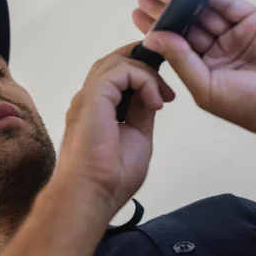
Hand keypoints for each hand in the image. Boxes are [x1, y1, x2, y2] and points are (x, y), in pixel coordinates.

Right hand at [55, 43, 174, 214]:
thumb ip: (142, 111)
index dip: (142, 73)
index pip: (117, 74)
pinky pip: (121, 71)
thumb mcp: (138, 135)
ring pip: (117, 61)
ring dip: (146, 72)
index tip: (165, 93)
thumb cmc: (111, 177)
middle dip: (144, 63)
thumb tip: (152, 94)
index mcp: (97, 107)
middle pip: (115, 61)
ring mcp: (89, 95)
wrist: (93, 194)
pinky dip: (143, 79)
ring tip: (162, 95)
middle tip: (166, 87)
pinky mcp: (93, 97)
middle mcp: (90, 98)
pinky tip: (155, 101)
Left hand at [133, 0, 255, 138]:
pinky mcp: (251, 20)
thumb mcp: (205, 87)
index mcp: (202, 68)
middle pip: (185, 24)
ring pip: (202, 11)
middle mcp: (216, 50)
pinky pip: (226, 3)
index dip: (156, 29)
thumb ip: (181, 60)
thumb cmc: (253, 106)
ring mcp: (233, 34)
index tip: (138, 15)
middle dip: (165, 9)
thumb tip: (155, 38)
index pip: (173, 44)